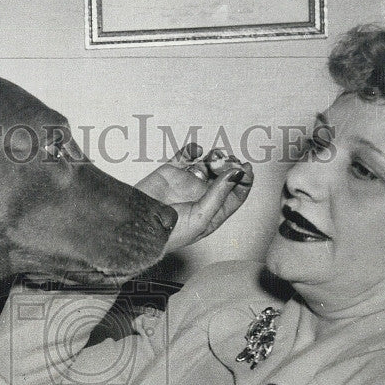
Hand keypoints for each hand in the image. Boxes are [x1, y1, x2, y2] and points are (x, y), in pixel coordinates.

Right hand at [136, 144, 252, 253]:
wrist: (139, 226)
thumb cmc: (169, 234)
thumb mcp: (201, 218)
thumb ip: (219, 195)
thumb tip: (235, 174)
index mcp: (211, 213)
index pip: (234, 195)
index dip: (243, 181)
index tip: (246, 169)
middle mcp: (200, 197)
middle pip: (223, 176)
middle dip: (230, 166)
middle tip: (230, 160)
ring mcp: (186, 183)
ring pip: (207, 164)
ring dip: (215, 157)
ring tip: (214, 157)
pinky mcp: (171, 172)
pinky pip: (186, 156)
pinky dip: (193, 149)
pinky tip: (197, 151)